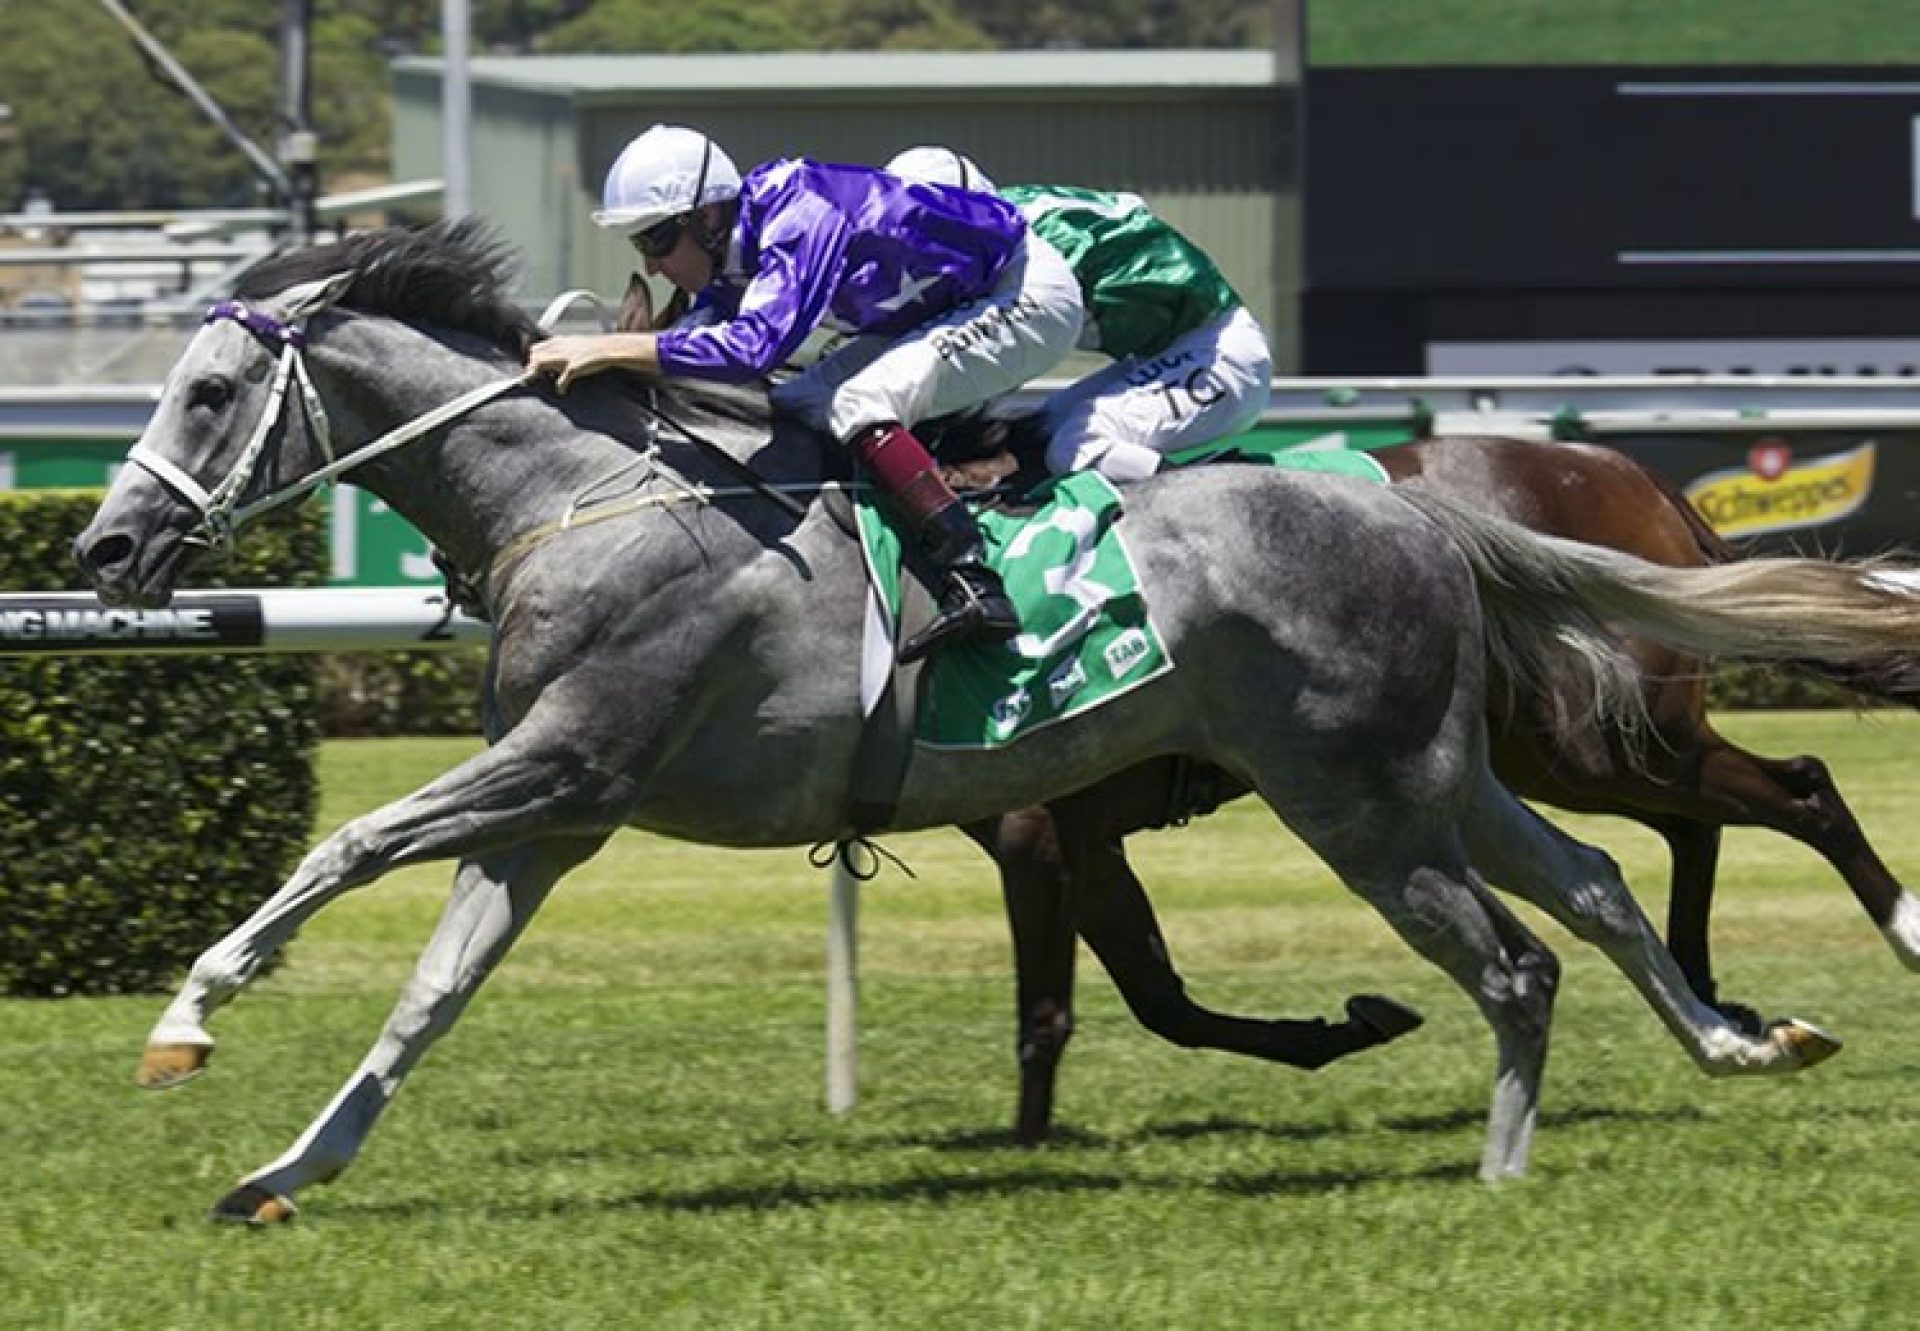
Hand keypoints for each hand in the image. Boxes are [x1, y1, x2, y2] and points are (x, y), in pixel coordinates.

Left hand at [525, 332, 656, 392]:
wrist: (612, 348)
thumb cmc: (597, 349)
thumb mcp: (577, 344)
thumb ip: (565, 349)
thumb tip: (558, 360)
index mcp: (560, 341)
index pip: (537, 348)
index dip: (532, 358)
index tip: (531, 368)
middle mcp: (560, 348)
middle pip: (535, 356)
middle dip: (531, 367)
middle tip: (531, 379)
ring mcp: (566, 357)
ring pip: (540, 364)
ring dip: (535, 375)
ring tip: (536, 383)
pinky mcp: (574, 367)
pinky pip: (561, 379)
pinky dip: (559, 387)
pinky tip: (561, 392)